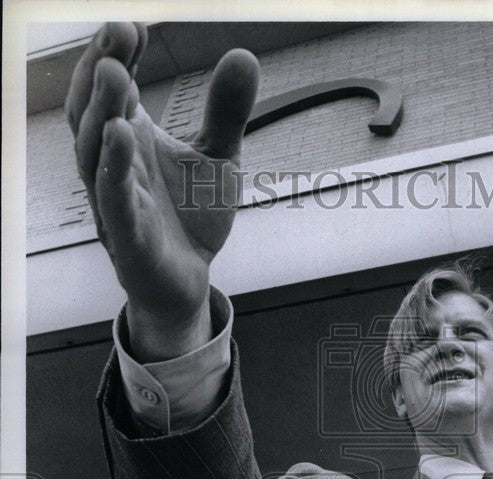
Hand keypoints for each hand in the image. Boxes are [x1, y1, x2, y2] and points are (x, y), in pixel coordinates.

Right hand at [65, 22, 258, 355]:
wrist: (189, 281)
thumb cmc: (192, 217)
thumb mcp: (219, 157)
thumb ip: (227, 112)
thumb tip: (243, 55)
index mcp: (130, 139)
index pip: (111, 89)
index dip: (118, 54)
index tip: (134, 24)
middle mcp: (113, 165)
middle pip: (92, 111)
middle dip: (99, 71)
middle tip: (119, 30)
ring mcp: (115, 201)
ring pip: (93, 152)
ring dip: (101, 110)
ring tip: (114, 71)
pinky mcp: (127, 237)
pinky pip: (113, 200)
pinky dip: (114, 168)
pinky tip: (122, 135)